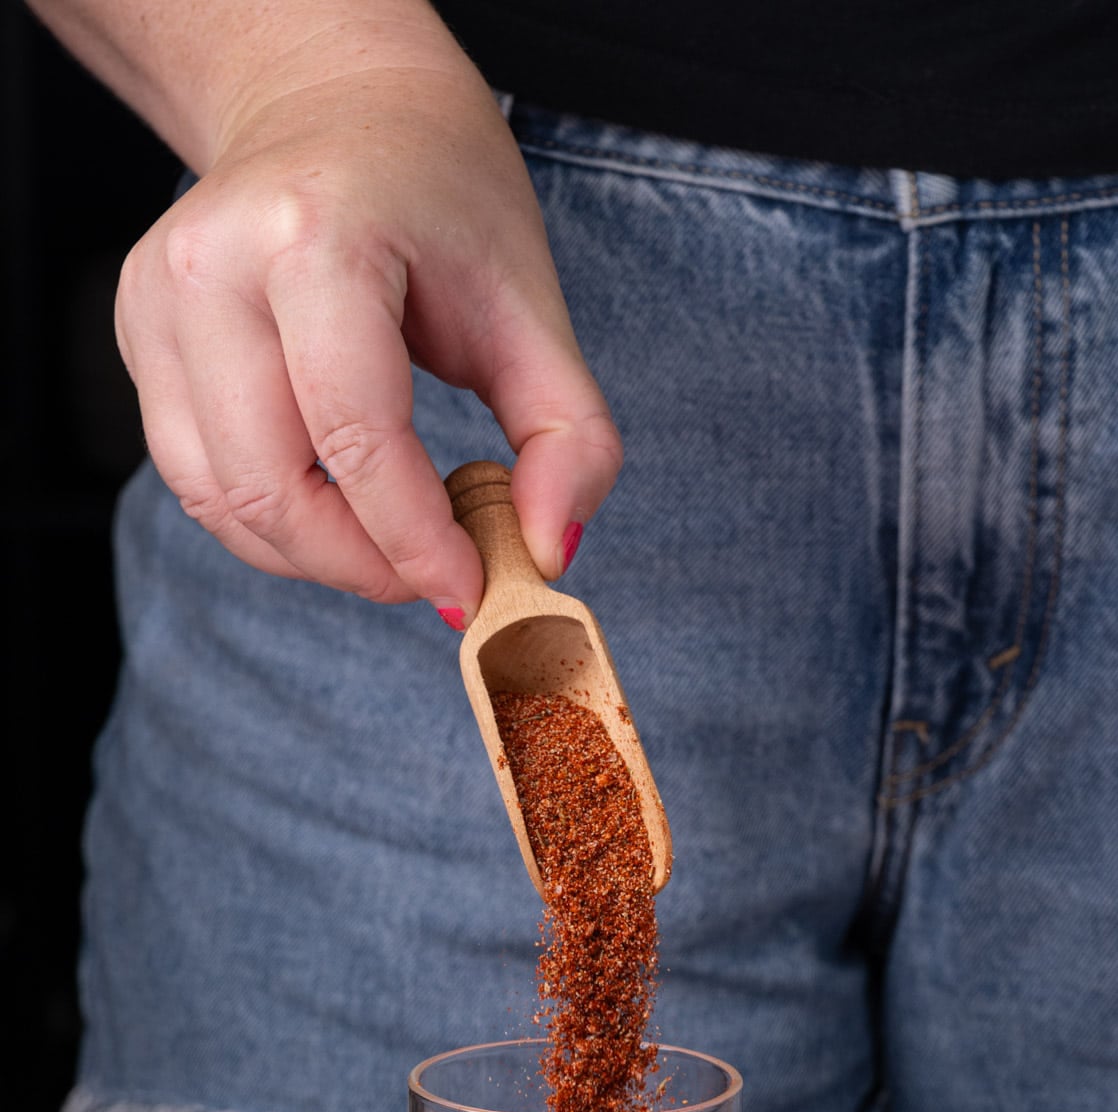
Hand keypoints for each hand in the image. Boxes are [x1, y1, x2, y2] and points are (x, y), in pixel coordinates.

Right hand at [113, 36, 621, 622]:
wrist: (336, 104)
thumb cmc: (441, 202)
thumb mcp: (531, 306)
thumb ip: (566, 435)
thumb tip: (548, 552)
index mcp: (316, 236)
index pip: (355, 436)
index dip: (415, 541)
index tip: (470, 589)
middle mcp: (214, 264)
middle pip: (271, 485)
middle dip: (362, 565)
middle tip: (432, 578)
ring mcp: (158, 300)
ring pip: (222, 502)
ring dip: (314, 557)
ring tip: (389, 545)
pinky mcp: (139, 336)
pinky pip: (197, 480)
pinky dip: (270, 525)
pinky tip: (335, 510)